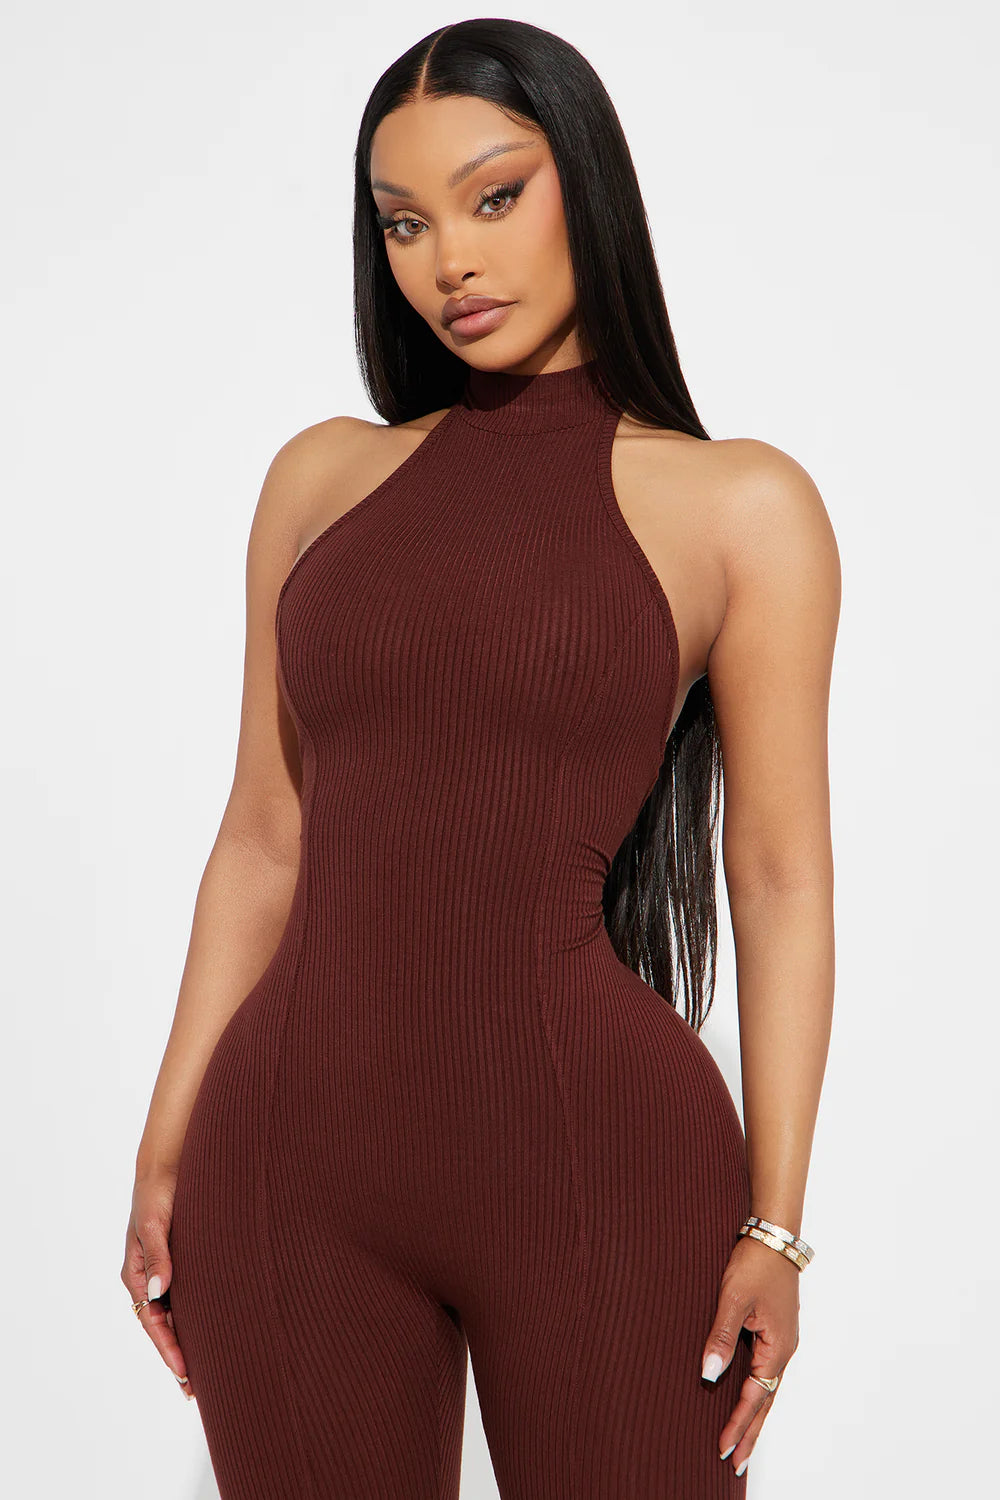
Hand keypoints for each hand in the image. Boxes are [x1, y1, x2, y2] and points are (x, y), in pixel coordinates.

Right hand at [121, 1164, 193, 1399]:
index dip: (168, 1350)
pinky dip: (199, 1315)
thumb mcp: (153, 1223)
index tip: (185, 1373)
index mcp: (137, 1273)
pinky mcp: (184, 1259)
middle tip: (196, 1388)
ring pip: (177, 1314)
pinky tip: (216, 1327)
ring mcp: (168, 1270)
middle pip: (164, 1326)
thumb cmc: (158, 1192)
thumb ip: (158, 1255)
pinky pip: (190, 1296)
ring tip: (209, 1368)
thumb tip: (159, 1291)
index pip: (152, 1323)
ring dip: (190, 1339)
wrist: (170, 1164)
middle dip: (179, 1355)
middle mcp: (152, 1277)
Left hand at [700, 1233, 799, 1475]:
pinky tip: (747, 1399)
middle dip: (751, 1432)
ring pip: (767, 1388)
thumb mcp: (734, 1299)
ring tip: (742, 1443)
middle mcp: (783, 1350)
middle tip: (737, 1464)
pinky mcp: (775, 1331)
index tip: (724, 1449)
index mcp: (777, 1347)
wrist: (774, 1236)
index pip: (755, 1397)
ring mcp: (781, 1341)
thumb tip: (710, 1374)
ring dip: (754, 1416)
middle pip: (766, 1401)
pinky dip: (756, 1392)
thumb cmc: (755, 1264)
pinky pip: (765, 1371)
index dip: (738, 1423)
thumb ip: (721, 1337)